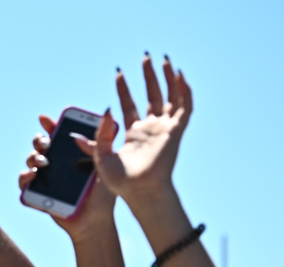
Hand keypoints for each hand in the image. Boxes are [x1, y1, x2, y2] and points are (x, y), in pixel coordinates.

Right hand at [18, 115, 116, 237]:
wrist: (94, 221)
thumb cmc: (102, 195)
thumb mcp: (103, 166)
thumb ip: (99, 145)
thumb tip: (102, 120)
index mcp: (70, 155)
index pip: (57, 136)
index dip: (49, 125)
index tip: (44, 118)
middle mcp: (55, 165)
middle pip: (40, 146)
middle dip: (39, 140)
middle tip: (46, 143)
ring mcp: (44, 180)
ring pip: (30, 162)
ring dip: (32, 157)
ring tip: (42, 162)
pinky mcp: (36, 195)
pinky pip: (24, 185)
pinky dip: (24, 178)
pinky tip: (31, 175)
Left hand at [74, 55, 190, 204]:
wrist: (138, 191)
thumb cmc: (120, 180)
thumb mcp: (101, 155)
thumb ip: (99, 135)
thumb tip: (105, 110)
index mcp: (132, 133)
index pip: (129, 104)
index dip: (124, 88)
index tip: (118, 73)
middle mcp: (150, 128)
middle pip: (151, 95)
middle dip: (148, 76)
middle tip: (145, 57)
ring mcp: (164, 129)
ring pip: (170, 97)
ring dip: (168, 78)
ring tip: (163, 59)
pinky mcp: (176, 131)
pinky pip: (184, 107)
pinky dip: (184, 91)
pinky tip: (180, 75)